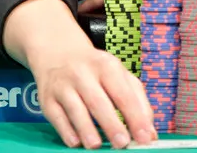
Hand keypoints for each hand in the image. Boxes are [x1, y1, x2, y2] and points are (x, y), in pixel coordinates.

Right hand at [28, 32, 156, 149]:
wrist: (58, 53)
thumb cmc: (95, 69)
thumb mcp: (119, 75)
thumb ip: (138, 101)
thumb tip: (149, 132)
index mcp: (106, 66)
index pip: (123, 94)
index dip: (135, 117)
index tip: (144, 137)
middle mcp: (83, 73)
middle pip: (98, 101)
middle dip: (111, 125)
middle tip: (122, 144)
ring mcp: (63, 85)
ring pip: (75, 110)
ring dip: (87, 130)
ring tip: (97, 146)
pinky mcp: (47, 98)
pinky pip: (57, 117)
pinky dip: (66, 131)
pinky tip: (76, 142)